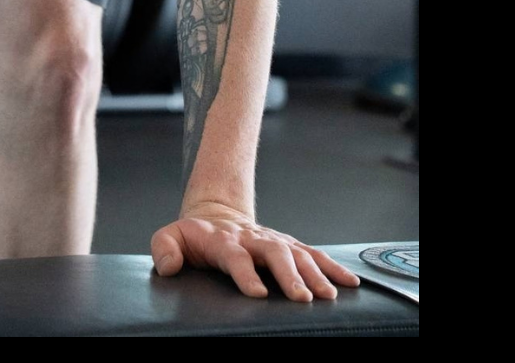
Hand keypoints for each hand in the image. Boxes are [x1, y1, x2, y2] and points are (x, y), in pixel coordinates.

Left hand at [151, 202, 361, 301]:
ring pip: (297, 253)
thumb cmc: (194, 237)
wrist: (217, 216)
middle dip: (289, 274)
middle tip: (302, 298)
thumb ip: (164, 249)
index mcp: (223, 240)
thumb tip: (169, 266)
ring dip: (314, 273)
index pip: (234, 256)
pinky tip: (349, 282)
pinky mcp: (288, 245)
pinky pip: (313, 254)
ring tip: (329, 295)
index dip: (245, 273)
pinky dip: (332, 267)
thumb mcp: (170, 236)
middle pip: (273, 252)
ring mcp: (272, 240)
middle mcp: (252, 239)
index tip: (257, 293)